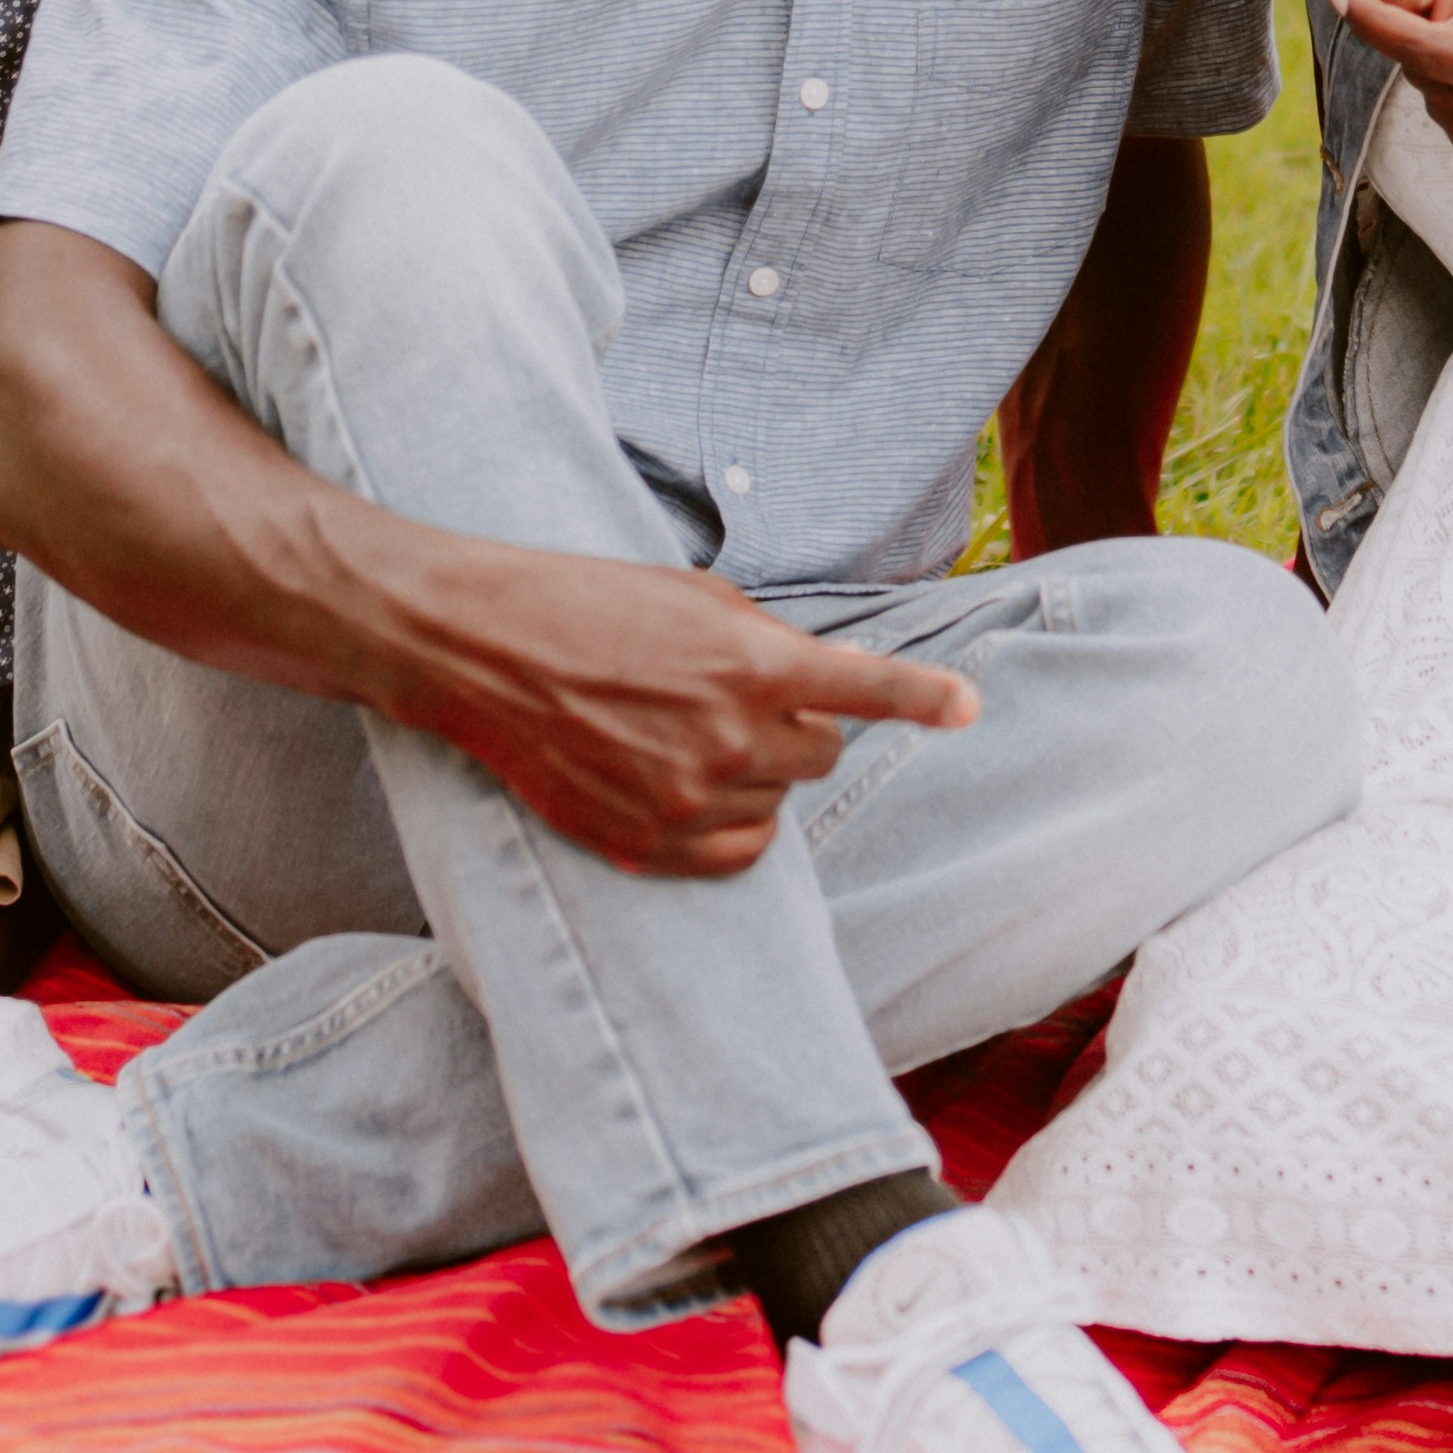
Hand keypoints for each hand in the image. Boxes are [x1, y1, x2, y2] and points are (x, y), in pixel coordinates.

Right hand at [402, 537, 981, 876]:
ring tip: (679, 732)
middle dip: (793, 728)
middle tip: (727, 700)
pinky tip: (686, 787)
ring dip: (752, 774)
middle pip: (819, 756)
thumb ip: (768, 644)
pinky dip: (731, 825)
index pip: (864, 690)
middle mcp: (732, 737)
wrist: (484, 649)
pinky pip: (737, 854)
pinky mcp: (648, 843)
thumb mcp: (696, 598)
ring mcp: (690, 797)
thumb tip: (815, 684)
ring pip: (776, 803)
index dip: (924, 700)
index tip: (968, 709)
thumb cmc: (589, 604)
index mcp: (752, 663)